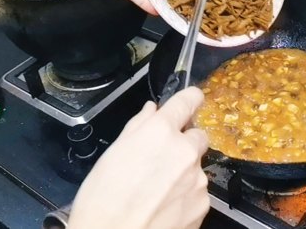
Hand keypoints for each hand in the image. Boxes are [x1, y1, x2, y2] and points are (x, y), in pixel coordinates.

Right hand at [68, 88, 209, 228]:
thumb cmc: (103, 201)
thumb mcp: (111, 155)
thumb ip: (138, 127)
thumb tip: (151, 112)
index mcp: (160, 132)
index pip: (188, 101)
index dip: (189, 99)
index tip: (190, 101)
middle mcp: (184, 151)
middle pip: (198, 135)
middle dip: (184, 142)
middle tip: (162, 158)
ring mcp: (197, 179)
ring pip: (197, 166)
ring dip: (183, 172)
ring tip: (156, 190)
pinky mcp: (203, 204)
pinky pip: (198, 192)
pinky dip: (185, 196)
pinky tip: (164, 206)